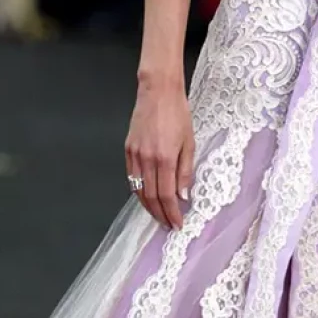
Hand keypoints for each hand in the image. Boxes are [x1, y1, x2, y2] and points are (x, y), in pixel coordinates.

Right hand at [125, 75, 194, 231]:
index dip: (171, 213)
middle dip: (159, 214)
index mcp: (164, 158)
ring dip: (148, 206)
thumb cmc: (177, 113)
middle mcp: (146, 159)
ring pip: (138, 190)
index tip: (177, 223)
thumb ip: (185, 171)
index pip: (166, 195)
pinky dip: (138, 191)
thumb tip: (183, 195)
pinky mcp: (127, 149)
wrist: (158, 92)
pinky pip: (131, 177)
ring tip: (158, 215)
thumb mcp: (189, 142)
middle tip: (167, 224)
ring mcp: (134, 155)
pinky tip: (146, 197)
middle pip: (150, 197)